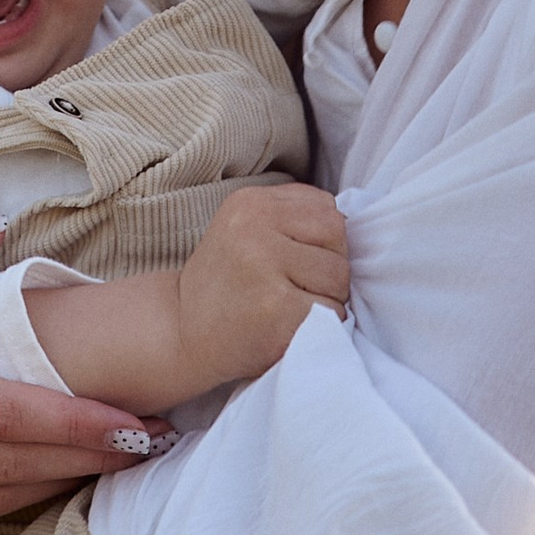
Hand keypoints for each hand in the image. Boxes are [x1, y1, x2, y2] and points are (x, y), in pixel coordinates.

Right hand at [174, 183, 350, 388]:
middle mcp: (254, 227)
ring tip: (290, 308)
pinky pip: (332, 313)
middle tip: (296, 288)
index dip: (324, 241)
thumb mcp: (247, 230)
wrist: (180, 332)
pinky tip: (288, 327)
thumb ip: (293, 217)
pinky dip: (321, 326)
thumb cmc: (227, 284)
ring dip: (328, 300)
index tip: (295, 263)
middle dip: (330, 268)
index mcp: (251, 203)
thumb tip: (354, 221)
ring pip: (339, 277)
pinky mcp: (276, 308)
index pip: (327, 209)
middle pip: (338, 239)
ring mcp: (264, 267)